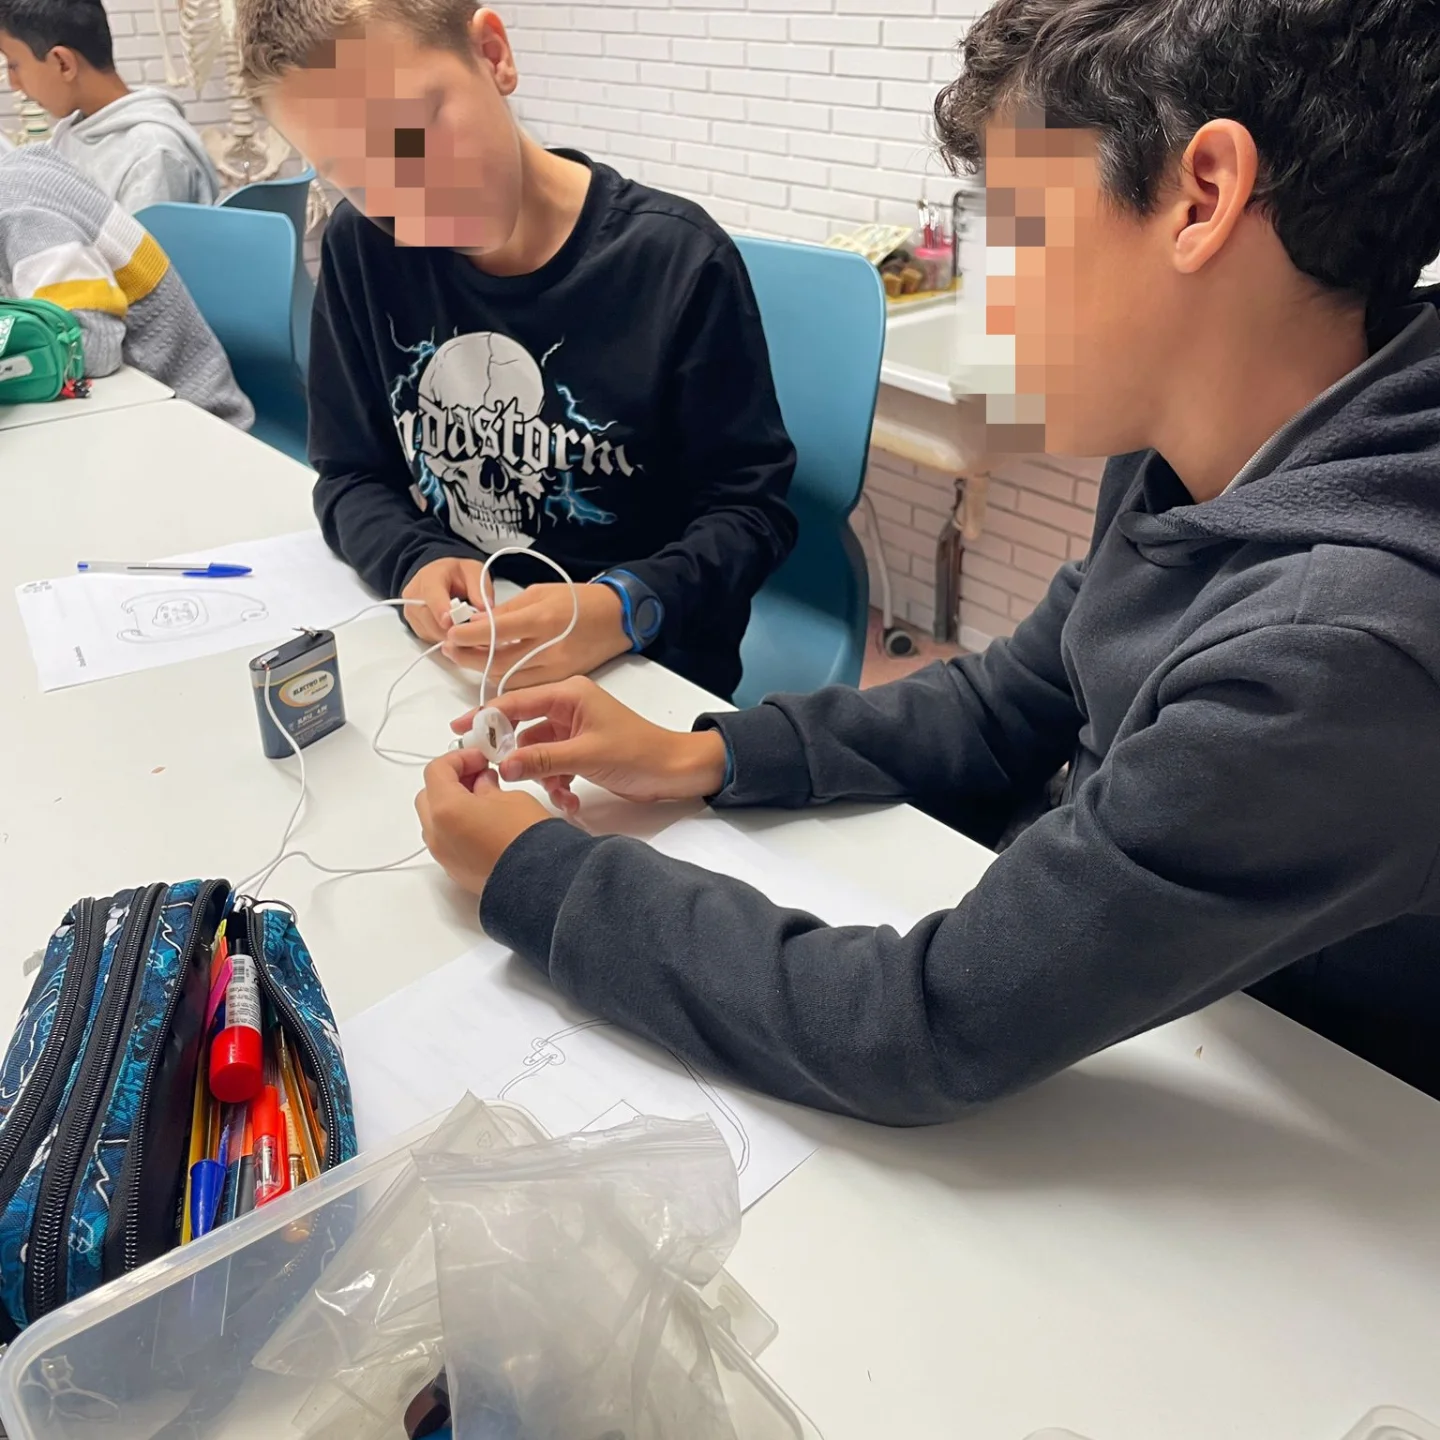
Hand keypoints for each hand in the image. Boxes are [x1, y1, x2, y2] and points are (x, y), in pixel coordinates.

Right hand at [401, 557, 494, 643]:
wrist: (440, 576)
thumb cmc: (457, 574)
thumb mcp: (473, 571)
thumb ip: (479, 588)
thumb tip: (485, 610)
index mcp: (429, 579)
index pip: (432, 597)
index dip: (442, 611)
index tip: (453, 622)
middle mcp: (414, 597)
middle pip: (430, 621)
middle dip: (453, 628)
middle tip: (473, 629)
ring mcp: (411, 613)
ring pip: (432, 633)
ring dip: (451, 636)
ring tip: (466, 627)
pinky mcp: (414, 626)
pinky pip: (431, 638)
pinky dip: (445, 638)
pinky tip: (456, 630)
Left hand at [416, 749, 550, 896]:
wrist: (540, 883)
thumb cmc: (527, 838)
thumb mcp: (511, 798)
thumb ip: (487, 787)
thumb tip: (481, 785)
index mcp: (446, 809)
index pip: (437, 771)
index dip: (458, 759)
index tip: (479, 759)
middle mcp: (437, 834)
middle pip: (429, 796)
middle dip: (450, 782)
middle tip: (478, 776)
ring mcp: (444, 856)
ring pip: (434, 821)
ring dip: (451, 805)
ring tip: (483, 801)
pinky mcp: (455, 872)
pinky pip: (447, 842)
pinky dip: (457, 827)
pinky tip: (484, 824)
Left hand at [442, 583, 629, 686]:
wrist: (618, 618)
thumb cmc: (579, 599)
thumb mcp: (540, 593)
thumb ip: (507, 611)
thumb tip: (476, 623)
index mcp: (543, 619)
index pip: (496, 631)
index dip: (468, 635)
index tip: (450, 634)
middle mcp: (549, 649)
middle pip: (497, 663)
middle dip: (468, 657)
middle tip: (450, 648)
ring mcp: (556, 669)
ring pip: (508, 678)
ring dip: (482, 669)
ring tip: (466, 656)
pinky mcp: (561, 680)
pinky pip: (525, 684)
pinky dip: (505, 676)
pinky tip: (493, 665)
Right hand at [450, 677, 727, 814]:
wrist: (674, 770)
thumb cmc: (637, 753)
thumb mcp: (586, 756)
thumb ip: (542, 759)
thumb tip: (504, 765)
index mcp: (569, 695)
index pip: (516, 701)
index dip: (485, 715)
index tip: (459, 730)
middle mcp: (568, 707)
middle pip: (523, 728)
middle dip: (515, 756)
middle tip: (501, 777)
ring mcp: (574, 730)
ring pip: (537, 752)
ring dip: (541, 776)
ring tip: (557, 794)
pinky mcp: (581, 751)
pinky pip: (553, 765)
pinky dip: (556, 782)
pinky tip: (570, 800)